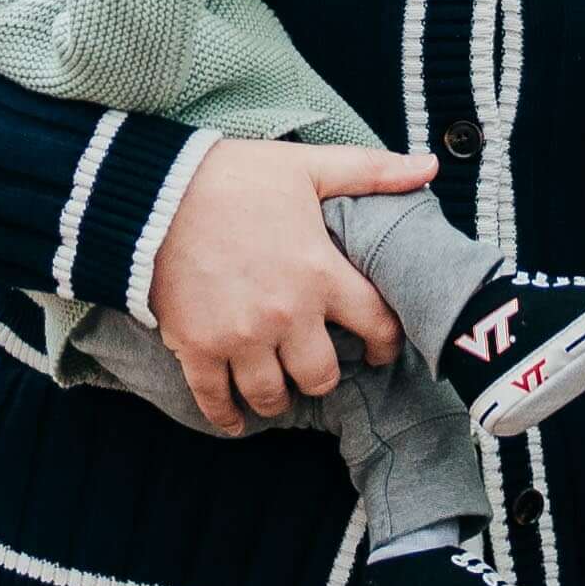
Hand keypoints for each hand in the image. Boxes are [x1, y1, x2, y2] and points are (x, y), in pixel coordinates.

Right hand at [143, 136, 420, 433]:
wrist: (155, 192)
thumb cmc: (233, 176)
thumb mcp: (307, 166)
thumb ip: (371, 172)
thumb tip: (429, 167)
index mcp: (319, 272)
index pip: (375, 324)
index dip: (386, 343)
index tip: (380, 350)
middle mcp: (285, 314)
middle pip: (321, 376)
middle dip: (322, 376)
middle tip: (315, 370)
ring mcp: (240, 336)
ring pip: (272, 397)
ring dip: (278, 399)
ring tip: (277, 391)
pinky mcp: (197, 347)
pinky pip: (216, 400)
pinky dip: (226, 417)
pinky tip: (235, 419)